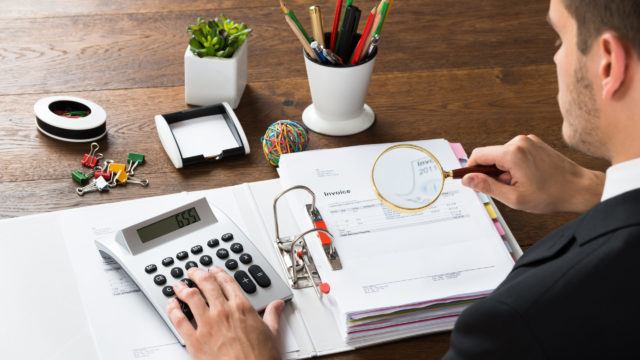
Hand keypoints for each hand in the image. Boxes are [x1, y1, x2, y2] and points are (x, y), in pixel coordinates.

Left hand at [167, 267, 284, 359]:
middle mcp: (223, 312)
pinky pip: (179, 320)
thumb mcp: (272, 333)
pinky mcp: (194, 340)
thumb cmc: (260, 358)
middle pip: (206, 284)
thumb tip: (277, 305)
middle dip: (197, 275)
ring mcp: (207, 325)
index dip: (218, 273)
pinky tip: (171, 305)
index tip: (213, 270)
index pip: (226, 282)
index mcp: (241, 307)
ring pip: (190, 298)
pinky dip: (172, 310)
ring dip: (182, 288)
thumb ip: (272, 315)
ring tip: (178, 285)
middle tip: (193, 272)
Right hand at [462, 135, 603, 213]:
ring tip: (520, 184)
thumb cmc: (550, 195)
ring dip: (504, 170)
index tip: (472, 182)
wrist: (579, 188)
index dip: (471, 170)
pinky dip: (514, 166)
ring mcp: (528, 141)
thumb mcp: (514, 197)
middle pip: (490, 156)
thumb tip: (467, 180)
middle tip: (506, 189)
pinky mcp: (535, 143)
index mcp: (511, 153)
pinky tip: (528, 178)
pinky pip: (514, 153)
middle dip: (492, 173)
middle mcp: (519, 142)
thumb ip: (487, 186)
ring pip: (502, 155)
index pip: (478, 155)